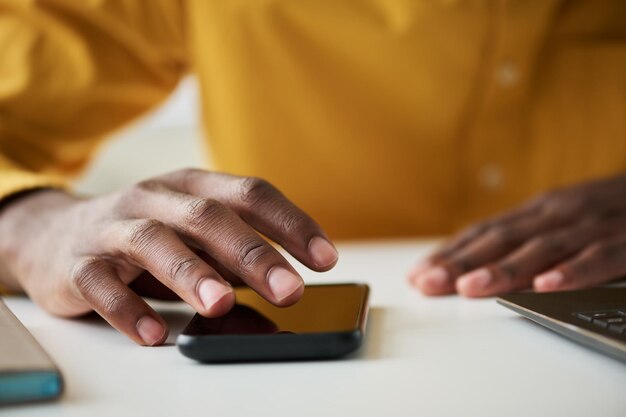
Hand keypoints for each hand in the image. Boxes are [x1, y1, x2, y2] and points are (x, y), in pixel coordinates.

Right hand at [0, 169, 337, 344]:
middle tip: (290, 291)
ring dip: (191, 273)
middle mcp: (155, 198)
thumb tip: (289, 287)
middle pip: (207, 216)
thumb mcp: (194, 234)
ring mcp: (113, 227)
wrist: (54, 235)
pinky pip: (100, 285)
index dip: (291, 223)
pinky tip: (154, 334)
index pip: (250, 194)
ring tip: (222, 306)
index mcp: (192, 186)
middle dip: (252, 253)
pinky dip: (127, 309)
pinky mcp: (78, 263)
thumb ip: (236, 256)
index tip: (326, 259)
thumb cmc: (146, 235)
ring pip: (153, 241)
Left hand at [408, 174, 625, 296]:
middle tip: (427, 283)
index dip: (450, 252)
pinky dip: (575, 270)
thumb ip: (526, 238)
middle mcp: (559, 212)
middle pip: (502, 239)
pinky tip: (548, 285)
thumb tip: (477, 262)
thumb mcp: (562, 218)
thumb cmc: (610, 209)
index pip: (485, 232)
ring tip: (471, 287)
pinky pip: (601, 256)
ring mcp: (593, 223)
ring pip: (542, 247)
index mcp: (540, 210)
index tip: (418, 274)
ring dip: (504, 268)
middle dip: (461, 262)